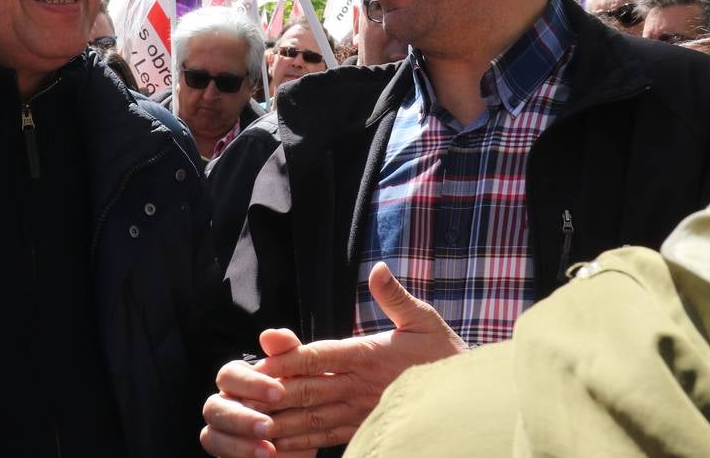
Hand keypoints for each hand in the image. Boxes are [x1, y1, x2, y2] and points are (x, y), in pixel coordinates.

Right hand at [199, 329, 296, 457]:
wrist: (309, 429)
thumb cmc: (297, 394)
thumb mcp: (298, 370)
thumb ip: (286, 350)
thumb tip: (269, 334)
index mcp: (236, 381)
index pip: (228, 375)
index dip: (250, 384)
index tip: (279, 392)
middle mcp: (223, 405)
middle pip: (213, 408)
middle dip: (240, 418)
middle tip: (270, 426)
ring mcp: (223, 433)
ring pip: (211, 437)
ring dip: (238, 445)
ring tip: (268, 451)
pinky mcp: (228, 454)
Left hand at [200, 263, 466, 454]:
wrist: (468, 400)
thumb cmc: (443, 355)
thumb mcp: (424, 320)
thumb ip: (396, 298)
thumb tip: (378, 268)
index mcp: (369, 355)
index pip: (323, 355)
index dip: (291, 358)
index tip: (262, 361)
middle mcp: (360, 385)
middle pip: (310, 388)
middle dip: (275, 391)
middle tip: (242, 395)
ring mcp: (361, 410)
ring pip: (314, 416)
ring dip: (282, 420)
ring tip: (250, 424)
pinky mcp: (364, 427)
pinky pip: (328, 436)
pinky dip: (303, 441)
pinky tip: (279, 445)